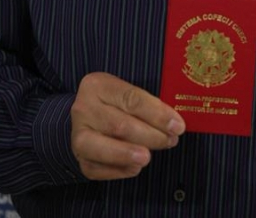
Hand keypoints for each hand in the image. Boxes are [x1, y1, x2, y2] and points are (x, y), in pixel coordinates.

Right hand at [71, 72, 185, 179]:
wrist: (87, 116)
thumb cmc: (115, 103)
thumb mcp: (126, 93)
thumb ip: (146, 104)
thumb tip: (173, 123)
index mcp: (98, 85)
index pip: (131, 99)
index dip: (157, 114)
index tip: (177, 125)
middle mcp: (83, 108)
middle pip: (119, 124)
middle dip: (150, 135)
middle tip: (170, 141)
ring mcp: (77, 134)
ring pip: (103, 147)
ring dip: (129, 154)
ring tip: (148, 157)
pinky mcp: (78, 157)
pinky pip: (97, 168)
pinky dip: (118, 170)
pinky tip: (134, 167)